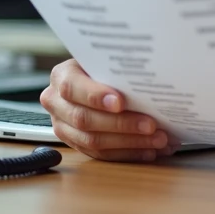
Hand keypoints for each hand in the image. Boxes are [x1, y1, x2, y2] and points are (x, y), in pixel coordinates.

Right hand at [41, 59, 173, 161]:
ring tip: (158, 140)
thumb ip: (117, 67)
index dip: (96, 97)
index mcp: (61, 76)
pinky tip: (149, 150)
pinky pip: (100, 154)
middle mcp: (56, 103)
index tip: (120, 103)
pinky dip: (127, 153)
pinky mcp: (75, 144)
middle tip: (151, 125)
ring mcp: (63, 126)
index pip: (73, 88)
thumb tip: (148, 76)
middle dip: (122, 124)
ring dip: (129, 142)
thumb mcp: (105, 59)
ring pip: (93, 141)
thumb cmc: (103, 65)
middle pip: (85, 119)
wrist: (90, 76)